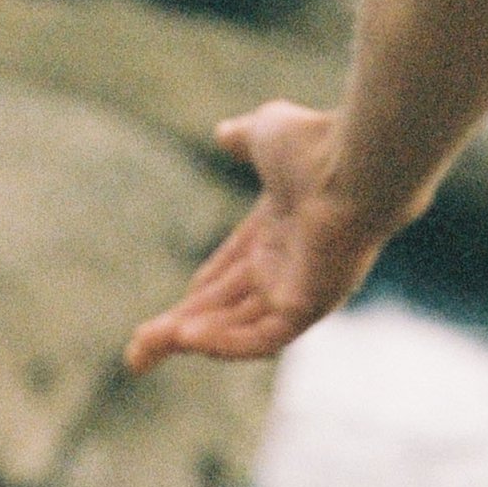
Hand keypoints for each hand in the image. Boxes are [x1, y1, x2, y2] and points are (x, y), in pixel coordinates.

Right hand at [123, 102, 389, 370]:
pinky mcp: (308, 308)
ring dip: (191, 341)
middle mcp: (289, 265)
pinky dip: (224, 344)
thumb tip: (224, 133)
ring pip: (236, 329)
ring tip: (142, 353)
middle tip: (135, 353)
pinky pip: (262, 339)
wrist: (352, 163)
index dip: (200, 294)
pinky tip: (186, 341)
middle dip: (178, 330)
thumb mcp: (264, 133)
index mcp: (278, 229)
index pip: (231, 271)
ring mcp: (299, 289)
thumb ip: (243, 138)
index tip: (167, 317)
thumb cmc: (314, 145)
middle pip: (225, 308)